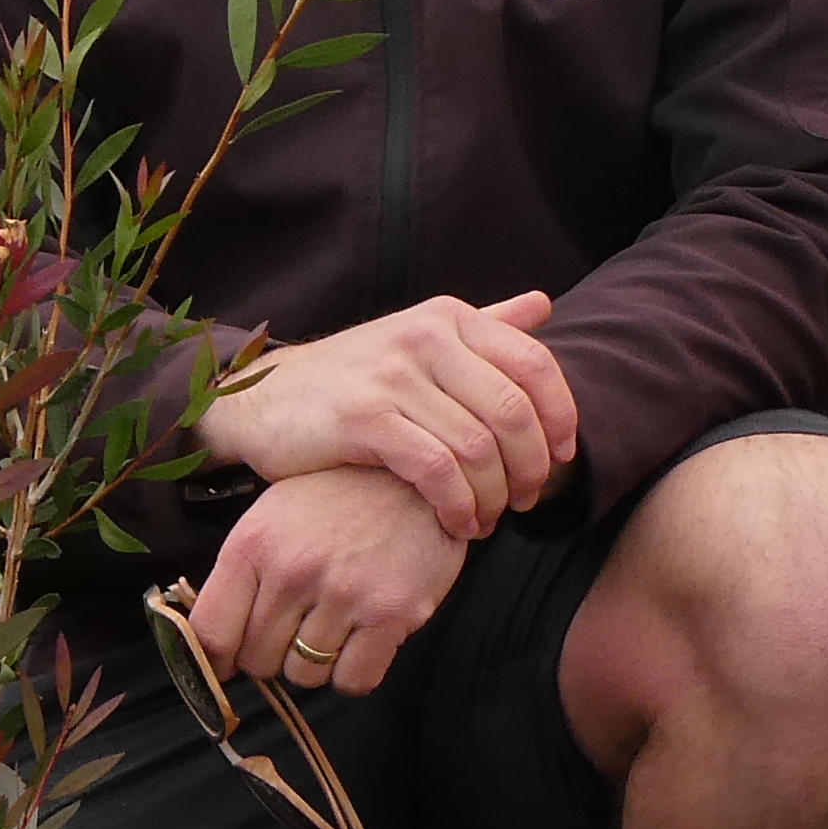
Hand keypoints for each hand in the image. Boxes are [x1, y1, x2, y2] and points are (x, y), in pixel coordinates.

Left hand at [184, 466, 471, 699]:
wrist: (419, 478)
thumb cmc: (339, 500)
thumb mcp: (274, 514)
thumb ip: (240, 574)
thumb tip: (212, 644)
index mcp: (254, 543)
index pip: (210, 633)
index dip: (214, 661)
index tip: (226, 663)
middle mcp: (293, 570)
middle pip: (257, 661)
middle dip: (272, 654)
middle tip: (297, 627)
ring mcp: (343, 593)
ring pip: (304, 675)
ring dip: (315, 662)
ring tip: (334, 622)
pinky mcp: (390, 614)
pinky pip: (353, 681)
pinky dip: (354, 671)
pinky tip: (361, 638)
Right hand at [201, 290, 579, 538]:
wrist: (266, 400)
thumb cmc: (354, 380)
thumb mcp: (419, 340)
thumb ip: (483, 325)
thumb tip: (543, 304)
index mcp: (450, 318)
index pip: (535, 366)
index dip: (561, 418)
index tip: (562, 459)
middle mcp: (426, 338)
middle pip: (513, 412)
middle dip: (531, 468)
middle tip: (526, 502)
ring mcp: (394, 375)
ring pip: (478, 447)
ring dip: (493, 497)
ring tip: (488, 520)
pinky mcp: (364, 417)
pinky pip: (436, 468)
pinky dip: (457, 505)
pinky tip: (457, 524)